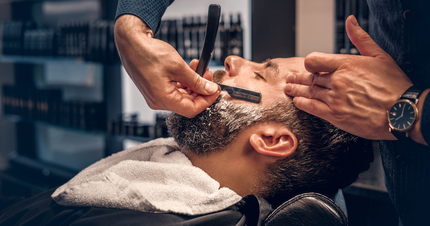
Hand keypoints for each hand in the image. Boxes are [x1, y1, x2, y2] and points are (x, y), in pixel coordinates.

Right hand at [114, 15, 219, 117]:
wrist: (131, 43)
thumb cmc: (149, 54)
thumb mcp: (179, 67)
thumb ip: (196, 81)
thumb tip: (210, 89)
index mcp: (163, 100)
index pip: (192, 109)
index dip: (207, 100)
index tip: (216, 90)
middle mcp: (158, 101)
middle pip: (187, 104)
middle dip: (201, 90)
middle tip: (209, 75)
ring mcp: (156, 96)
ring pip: (182, 96)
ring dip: (193, 84)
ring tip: (200, 68)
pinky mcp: (156, 89)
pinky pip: (174, 90)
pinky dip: (184, 82)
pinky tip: (190, 70)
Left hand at [284, 15, 412, 139]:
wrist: (402, 112)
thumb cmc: (394, 85)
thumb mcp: (379, 56)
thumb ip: (360, 39)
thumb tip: (350, 22)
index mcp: (346, 64)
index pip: (315, 60)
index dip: (309, 64)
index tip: (307, 67)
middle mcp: (337, 81)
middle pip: (310, 77)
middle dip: (299, 77)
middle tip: (291, 78)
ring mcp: (335, 98)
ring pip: (309, 91)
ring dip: (296, 89)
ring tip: (289, 88)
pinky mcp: (335, 116)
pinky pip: (312, 107)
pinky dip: (302, 103)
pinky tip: (297, 101)